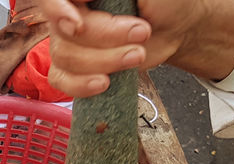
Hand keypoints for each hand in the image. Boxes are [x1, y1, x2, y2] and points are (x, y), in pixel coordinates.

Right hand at [38, 0, 233, 96]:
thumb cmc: (164, 1)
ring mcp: (68, 41)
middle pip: (64, 31)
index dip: (58, 11)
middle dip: (106, 37)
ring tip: (137, 54)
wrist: (174, 27)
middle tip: (142, 31)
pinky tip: (104, 83)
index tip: (78, 23)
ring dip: (105, 60)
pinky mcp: (75, 68)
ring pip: (66, 57)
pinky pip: (61, 80)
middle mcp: (68, 12)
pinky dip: (81, 85)